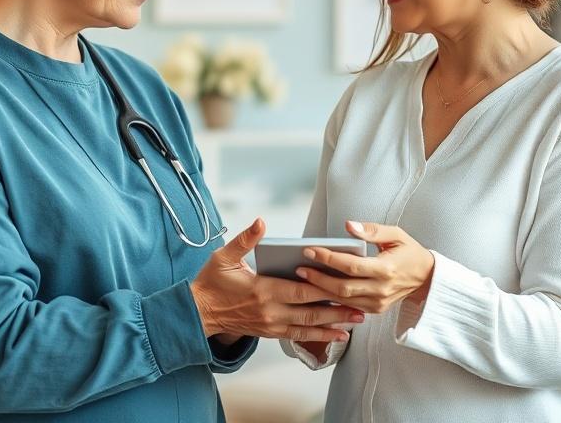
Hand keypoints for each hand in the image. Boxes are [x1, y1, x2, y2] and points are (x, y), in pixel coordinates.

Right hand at [190, 218, 364, 342]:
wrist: (199, 313)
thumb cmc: (212, 282)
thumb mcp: (224, 257)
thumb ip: (245, 240)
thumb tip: (261, 222)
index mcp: (262, 290)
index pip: (299, 289)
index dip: (322, 287)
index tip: (342, 283)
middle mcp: (270, 311)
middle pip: (310, 311)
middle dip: (337, 309)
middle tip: (361, 306)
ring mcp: (271, 325)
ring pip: (308, 327)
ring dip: (333, 325)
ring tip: (356, 321)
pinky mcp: (270, 333)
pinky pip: (299, 337)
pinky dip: (320, 337)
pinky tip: (336, 335)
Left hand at [295, 220, 434, 314]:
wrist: (426, 277)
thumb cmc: (409, 252)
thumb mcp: (396, 234)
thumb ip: (372, 230)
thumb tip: (348, 225)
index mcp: (386, 269)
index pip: (351, 266)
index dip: (328, 259)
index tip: (309, 251)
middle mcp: (381, 289)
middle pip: (342, 288)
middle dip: (318, 278)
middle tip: (299, 268)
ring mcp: (378, 303)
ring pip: (343, 300)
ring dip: (321, 290)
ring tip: (303, 278)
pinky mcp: (375, 310)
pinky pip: (349, 306)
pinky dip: (332, 299)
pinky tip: (318, 289)